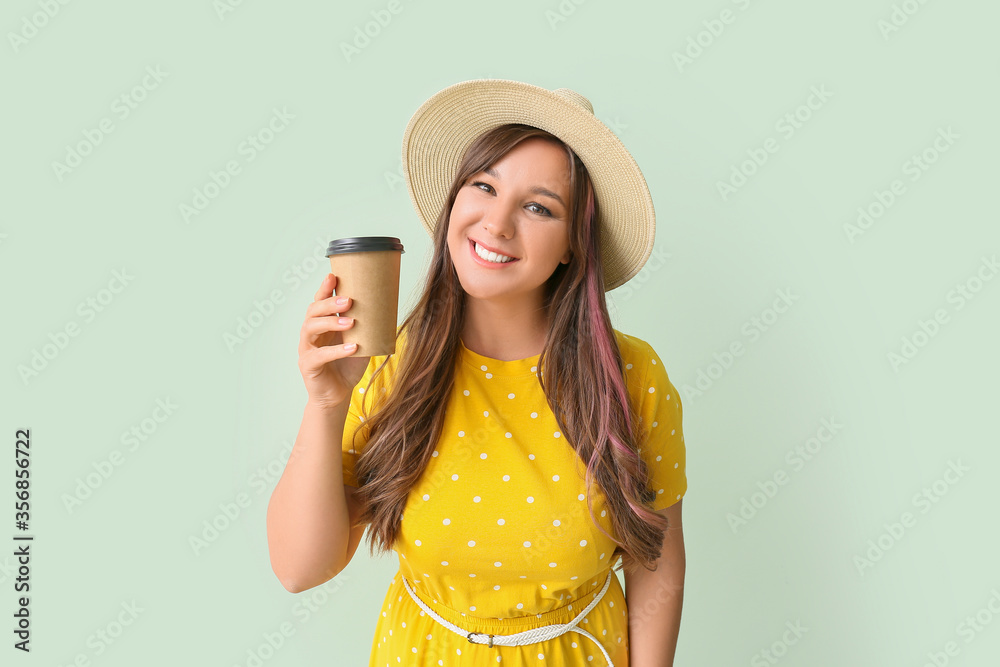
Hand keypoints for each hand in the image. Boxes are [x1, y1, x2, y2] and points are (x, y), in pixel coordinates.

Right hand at [297, 273, 371, 410]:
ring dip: (331, 323)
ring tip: (351, 322)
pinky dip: (336, 351)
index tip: (333, 276)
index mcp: (322, 324)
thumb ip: (367, 327)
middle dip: (330, 304)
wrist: (338, 394)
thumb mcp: (361, 342)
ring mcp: (307, 349)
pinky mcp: (308, 365)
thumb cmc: (349, 365)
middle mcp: (310, 333)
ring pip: (311, 328)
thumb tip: (388, 309)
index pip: (319, 301)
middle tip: (349, 301)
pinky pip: (319, 355)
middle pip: (313, 311)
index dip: (324, 288)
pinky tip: (352, 348)